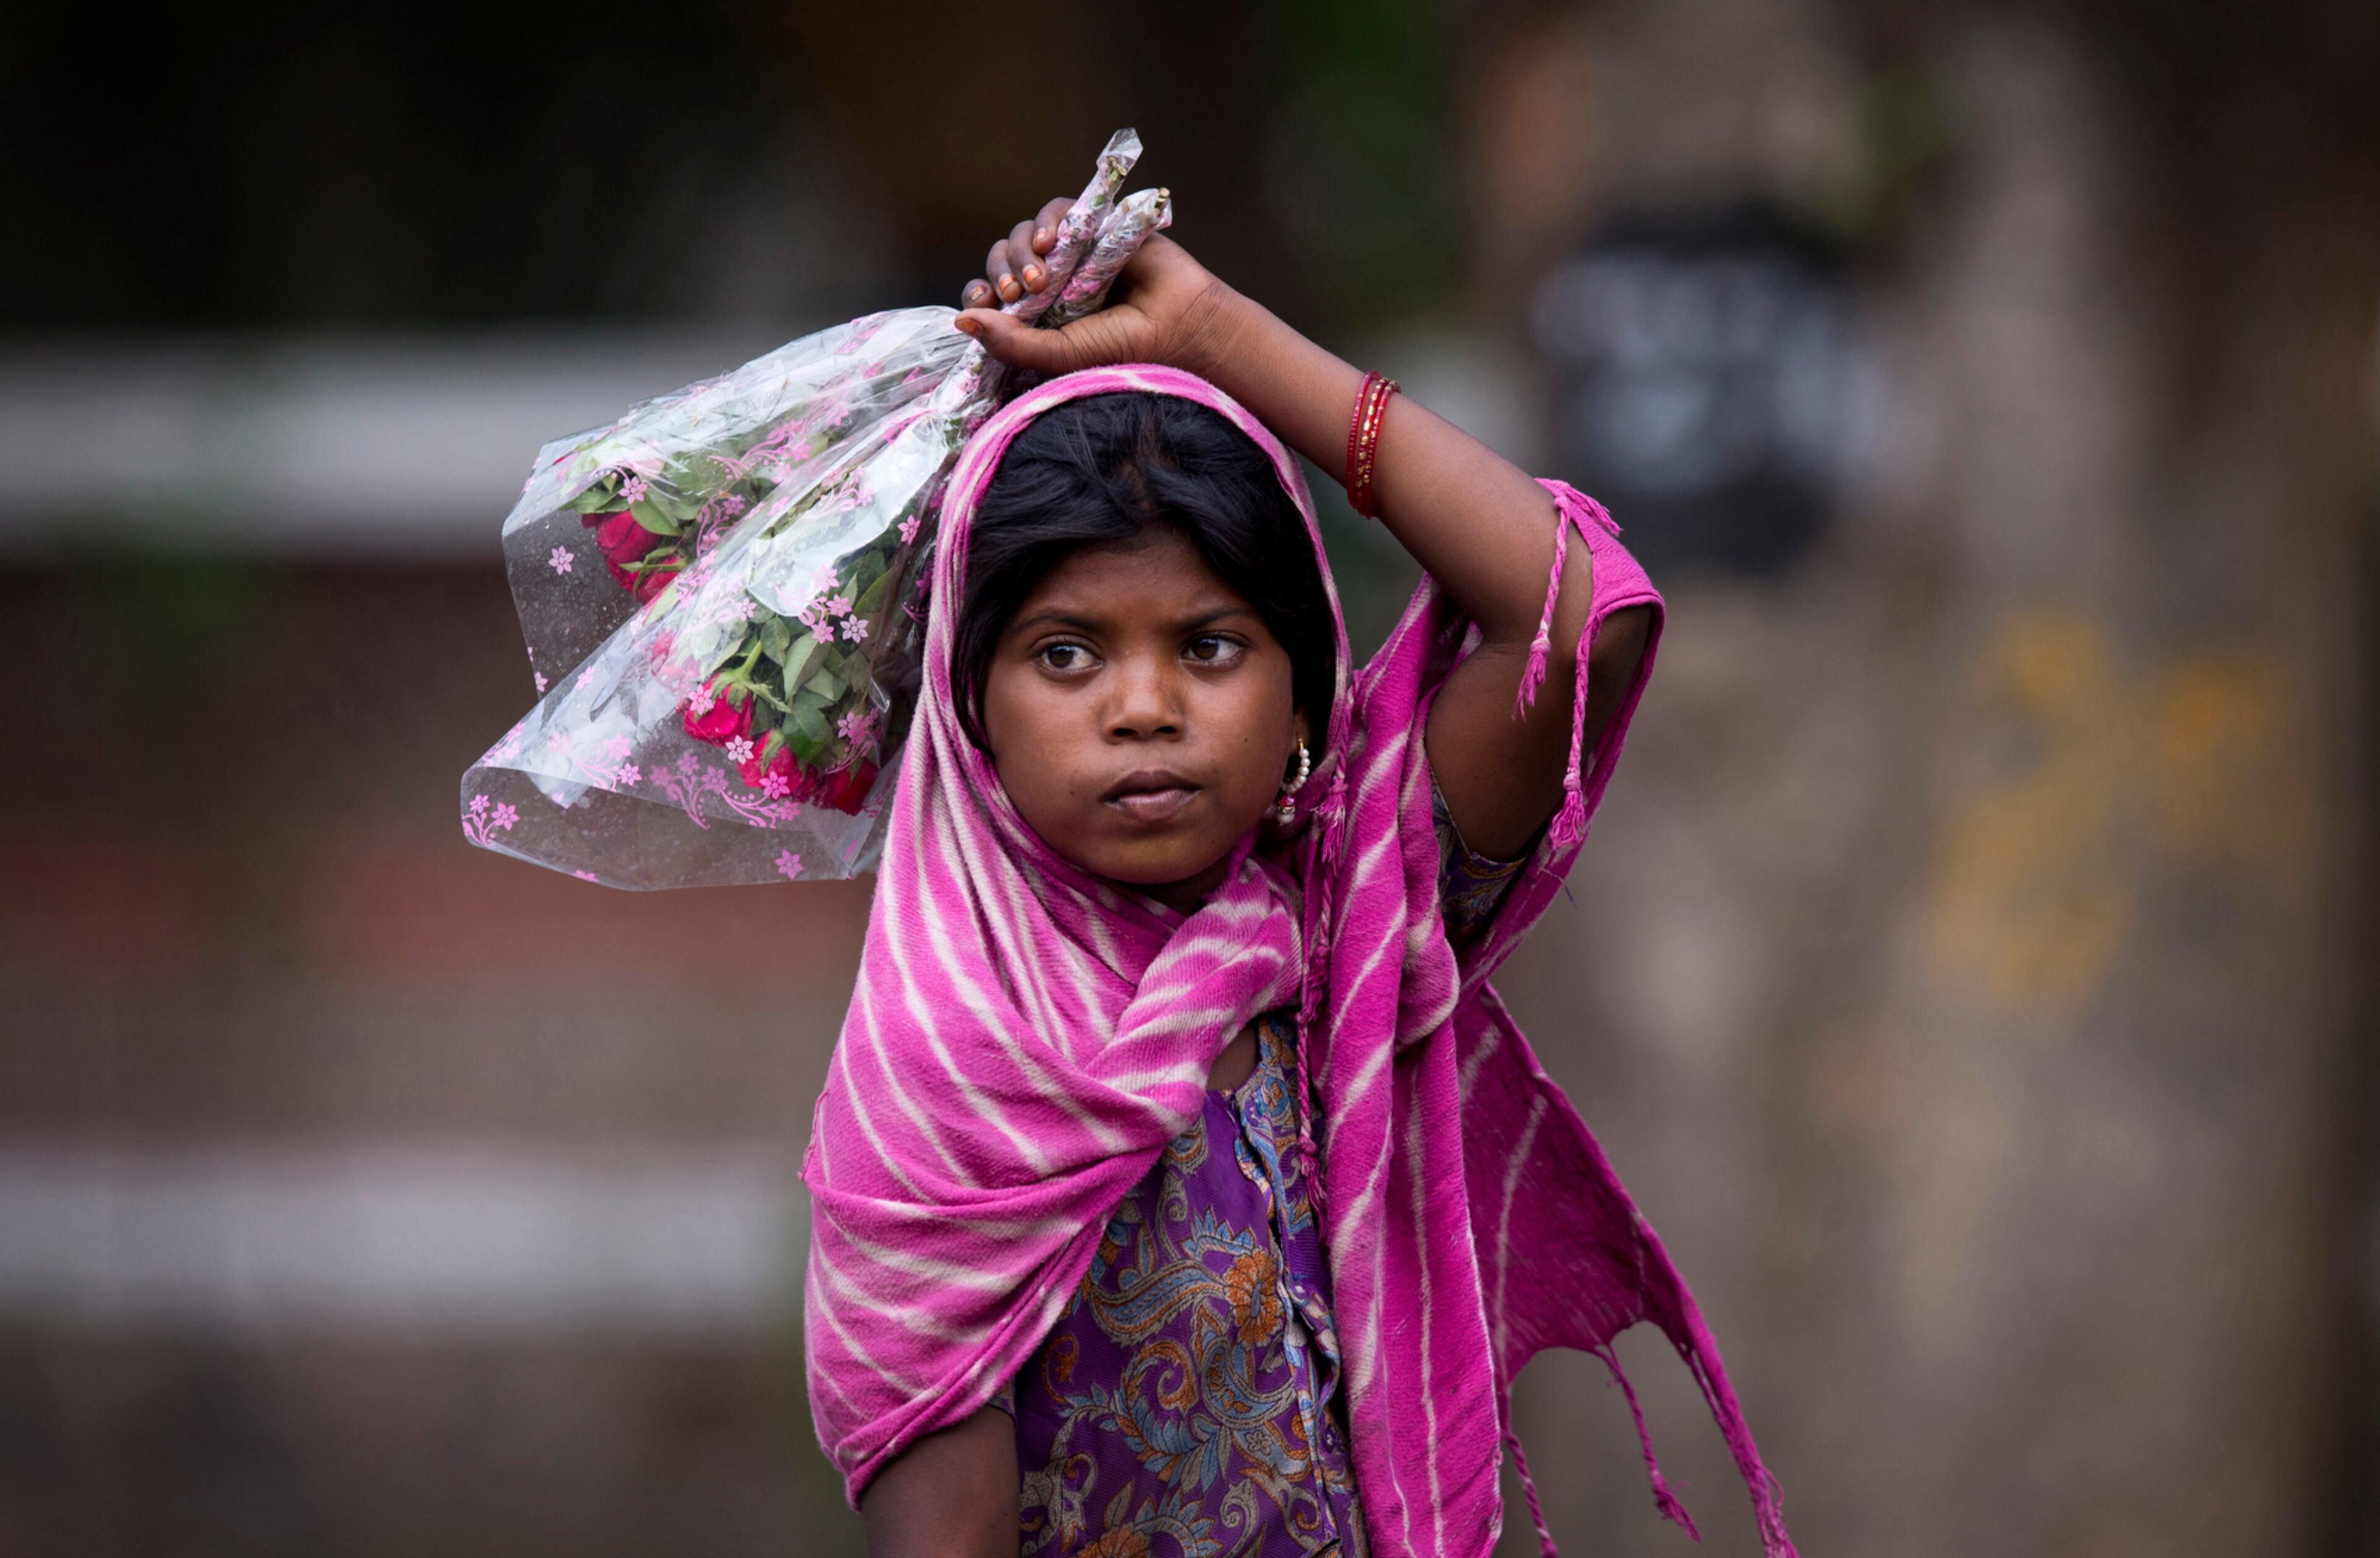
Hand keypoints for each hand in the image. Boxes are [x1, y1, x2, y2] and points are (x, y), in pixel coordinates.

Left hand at [953, 196, 1241, 379]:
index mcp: (1037, 316)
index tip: (983, 303)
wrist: (1180, 324)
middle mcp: (1050, 282)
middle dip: (1000, 274)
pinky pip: (1056, 210)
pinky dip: (1047, 220)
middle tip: (1017, 293)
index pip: (990, 298)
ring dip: (1020, 250)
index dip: (978, 295)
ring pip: (1023, 235)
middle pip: (1001, 262)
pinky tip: (1051, 240)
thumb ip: (1012, 344)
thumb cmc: (1124, 349)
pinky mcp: (1094, 225)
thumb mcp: (1060, 356)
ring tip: (1039, 275)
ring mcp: (1071, 252)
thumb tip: (961, 320)